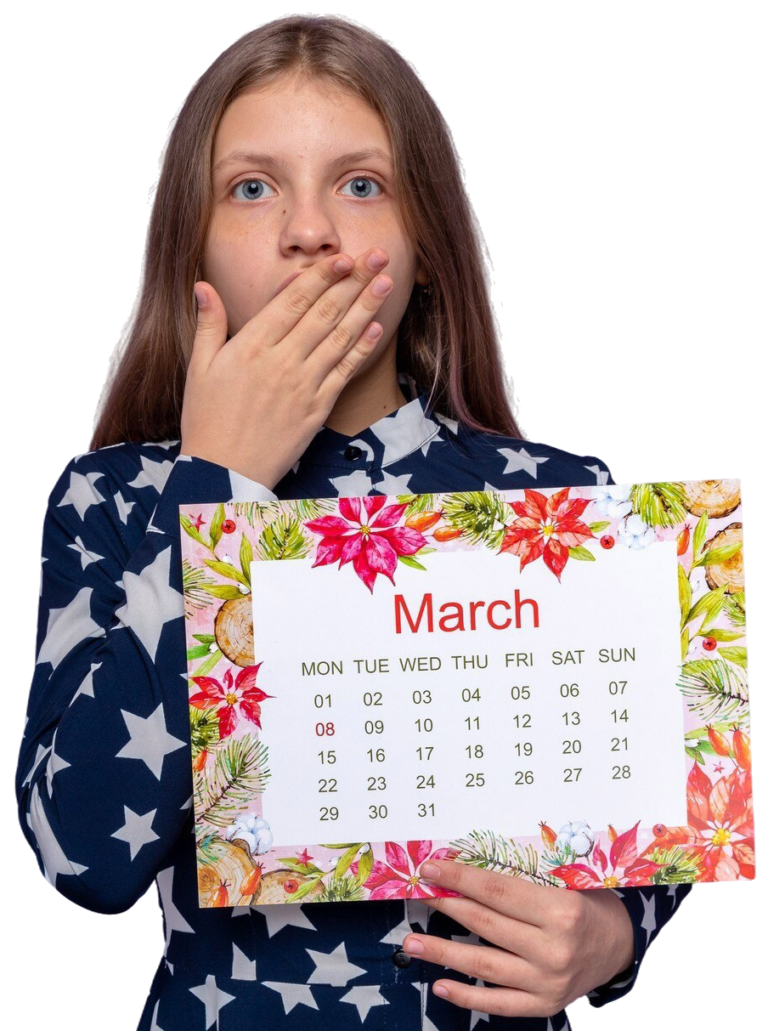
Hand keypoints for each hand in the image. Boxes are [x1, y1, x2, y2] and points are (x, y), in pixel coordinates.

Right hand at [181, 247, 393, 488]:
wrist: (224, 472)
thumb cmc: (207, 420)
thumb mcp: (199, 368)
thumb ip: (208, 324)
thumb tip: (203, 285)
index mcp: (251, 346)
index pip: (294, 301)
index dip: (322, 276)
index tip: (343, 257)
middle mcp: (282, 362)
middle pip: (324, 312)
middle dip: (354, 281)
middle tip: (377, 256)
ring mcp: (303, 386)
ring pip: (340, 338)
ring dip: (366, 308)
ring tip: (386, 283)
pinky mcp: (317, 409)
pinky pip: (344, 373)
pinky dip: (361, 349)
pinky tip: (376, 329)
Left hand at [402, 858, 635, 1019]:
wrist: (621, 947)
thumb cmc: (589, 903)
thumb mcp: (568, 881)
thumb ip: (527, 878)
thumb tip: (469, 866)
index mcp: (562, 911)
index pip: (499, 891)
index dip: (461, 879)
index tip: (433, 869)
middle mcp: (554, 949)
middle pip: (487, 925)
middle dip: (448, 907)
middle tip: (420, 896)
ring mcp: (547, 982)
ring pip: (484, 965)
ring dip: (443, 953)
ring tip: (412, 943)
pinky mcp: (544, 1005)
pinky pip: (498, 1003)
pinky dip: (467, 996)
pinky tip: (440, 984)